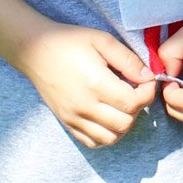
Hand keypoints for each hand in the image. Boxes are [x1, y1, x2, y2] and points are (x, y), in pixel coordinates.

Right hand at [16, 24, 156, 147]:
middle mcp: (84, 106)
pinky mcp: (66, 122)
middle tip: (134, 91)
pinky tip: (108, 116)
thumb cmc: (69, 42)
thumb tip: (148, 77)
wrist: (34, 50)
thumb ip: (128, 60)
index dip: (147, 93)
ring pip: (110, 138)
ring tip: (122, 105)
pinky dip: (106, 134)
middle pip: (125, 123)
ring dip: (124, 124)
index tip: (146, 81)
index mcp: (95, 84)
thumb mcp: (102, 40)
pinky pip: (93, 142)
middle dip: (138, 109)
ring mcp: (73, 117)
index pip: (133, 103)